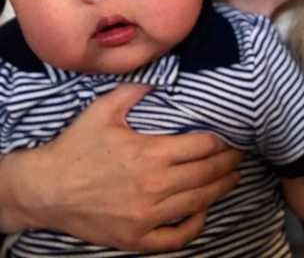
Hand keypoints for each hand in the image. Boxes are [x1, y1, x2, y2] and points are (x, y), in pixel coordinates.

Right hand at [0, 84, 241, 250]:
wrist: (47, 189)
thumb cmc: (76, 147)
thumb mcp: (103, 110)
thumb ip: (134, 92)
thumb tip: (159, 81)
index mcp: (150, 153)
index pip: (202, 147)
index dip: (221, 142)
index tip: (230, 137)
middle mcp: (155, 186)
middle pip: (207, 174)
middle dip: (228, 164)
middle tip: (239, 156)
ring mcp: (148, 216)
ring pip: (198, 203)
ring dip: (220, 190)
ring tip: (231, 179)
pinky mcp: (138, 239)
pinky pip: (176, 237)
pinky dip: (194, 226)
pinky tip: (201, 212)